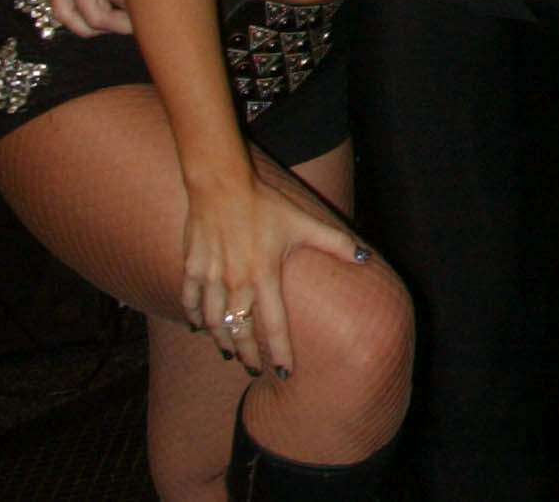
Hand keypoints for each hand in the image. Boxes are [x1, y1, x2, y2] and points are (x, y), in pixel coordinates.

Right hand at [179, 168, 370, 379]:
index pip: (274, 325)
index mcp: (264, 275)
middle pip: (241, 331)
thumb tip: (367, 257)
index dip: (280, 352)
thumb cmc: (265, 203)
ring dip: (222, 340)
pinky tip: (200, 328)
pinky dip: (195, 318)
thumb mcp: (304, 222)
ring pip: (214, 322)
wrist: (220, 184)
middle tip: (252, 371)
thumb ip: (335, 243)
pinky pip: (191, 302)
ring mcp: (211, 277)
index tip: (286, 373)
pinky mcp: (191, 268)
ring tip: (230, 353)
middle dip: (247, 355)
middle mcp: (236, 282)